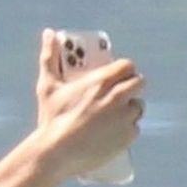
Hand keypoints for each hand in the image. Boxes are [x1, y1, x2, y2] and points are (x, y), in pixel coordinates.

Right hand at [35, 28, 144, 180]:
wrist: (55, 154)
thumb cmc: (51, 120)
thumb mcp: (48, 87)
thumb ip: (49, 57)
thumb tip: (48, 32)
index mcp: (103, 80)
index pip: (128, 66)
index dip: (125, 72)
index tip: (118, 78)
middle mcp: (118, 96)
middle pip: (138, 83)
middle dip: (131, 89)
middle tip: (119, 98)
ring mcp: (125, 117)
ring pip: (138, 108)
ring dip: (130, 110)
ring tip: (116, 118)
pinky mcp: (127, 137)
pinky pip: (135, 130)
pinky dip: (127, 132)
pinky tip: (116, 135)